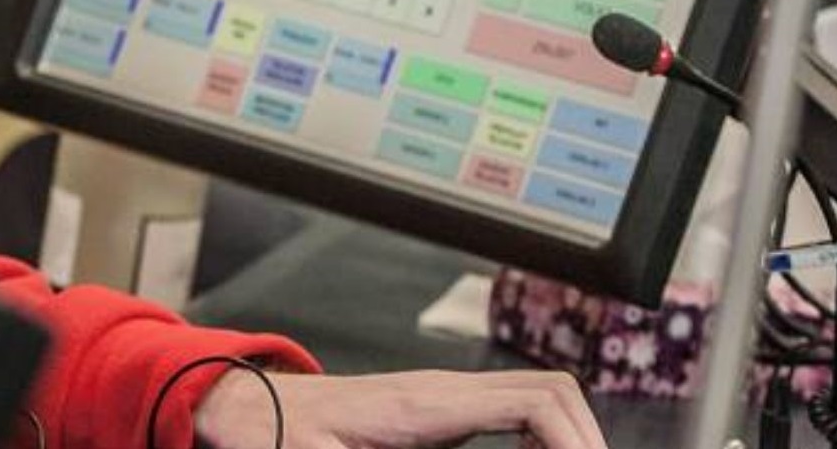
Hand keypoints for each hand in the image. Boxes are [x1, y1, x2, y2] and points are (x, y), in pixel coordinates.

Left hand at [192, 368, 609, 448]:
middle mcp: (446, 392)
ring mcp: (446, 399)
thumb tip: (416, 448)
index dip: (577, 442)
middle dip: (587, 439)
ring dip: (568, 437)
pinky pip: (512, 412)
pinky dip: (541, 438)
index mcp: (428, 403)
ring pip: (538, 398)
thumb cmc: (277, 433)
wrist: (249, 406)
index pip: (536, 401)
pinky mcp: (438, 414)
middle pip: (552, 392)